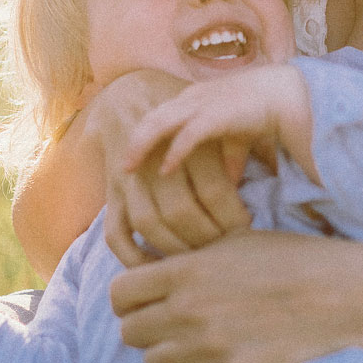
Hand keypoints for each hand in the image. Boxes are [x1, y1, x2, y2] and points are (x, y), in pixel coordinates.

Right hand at [83, 71, 251, 267]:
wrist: (128, 96)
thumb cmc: (182, 115)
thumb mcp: (211, 122)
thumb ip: (233, 154)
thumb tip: (252, 196)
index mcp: (185, 137)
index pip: (213, 189)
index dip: (233, 215)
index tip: (247, 226)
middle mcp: (153, 158)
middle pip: (181, 210)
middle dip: (207, 237)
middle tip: (226, 248)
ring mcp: (128, 178)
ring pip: (149, 222)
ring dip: (175, 247)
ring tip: (198, 257)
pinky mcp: (110, 195)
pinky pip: (115, 233)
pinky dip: (133, 256)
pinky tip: (157, 266)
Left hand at [110, 230, 362, 362]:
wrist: (345, 294)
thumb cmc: (291, 259)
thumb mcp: (233, 239)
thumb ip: (186, 256)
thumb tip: (149, 265)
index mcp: (185, 269)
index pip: (119, 294)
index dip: (130, 299)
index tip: (149, 301)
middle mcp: (189, 308)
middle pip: (130, 333)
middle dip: (149, 328)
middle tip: (174, 325)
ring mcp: (209, 346)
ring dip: (171, 357)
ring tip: (199, 345)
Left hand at [123, 64, 310, 177]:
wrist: (285, 93)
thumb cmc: (262, 110)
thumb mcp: (239, 135)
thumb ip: (229, 156)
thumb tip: (228, 183)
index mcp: (193, 99)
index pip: (158, 114)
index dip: (142, 135)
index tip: (130, 156)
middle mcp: (191, 99)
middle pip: (150, 117)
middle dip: (132, 141)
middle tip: (120, 166)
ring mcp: (201, 105)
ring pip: (159, 123)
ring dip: (141, 146)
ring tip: (128, 168)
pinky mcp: (216, 115)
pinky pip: (188, 135)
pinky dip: (174, 153)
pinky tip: (165, 170)